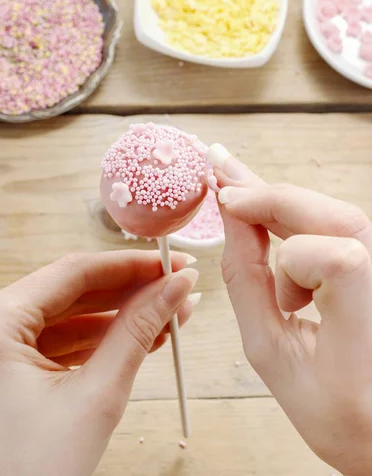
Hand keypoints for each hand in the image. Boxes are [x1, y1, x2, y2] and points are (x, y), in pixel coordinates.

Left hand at [0, 251, 197, 475]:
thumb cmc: (31, 474)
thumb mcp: (97, 396)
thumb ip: (138, 330)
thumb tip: (176, 287)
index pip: (75, 272)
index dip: (132, 264)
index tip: (173, 262)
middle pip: (73, 291)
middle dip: (131, 290)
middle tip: (177, 284)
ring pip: (70, 315)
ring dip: (120, 316)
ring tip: (170, 314)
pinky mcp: (8, 368)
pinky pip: (60, 341)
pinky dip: (100, 340)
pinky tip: (141, 337)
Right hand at [208, 143, 371, 475]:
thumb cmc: (332, 408)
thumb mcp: (270, 352)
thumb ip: (247, 281)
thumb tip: (231, 220)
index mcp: (365, 322)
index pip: (331, 256)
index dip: (276, 221)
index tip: (226, 201)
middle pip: (329, 214)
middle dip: (267, 193)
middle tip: (220, 170)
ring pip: (330, 214)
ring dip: (278, 203)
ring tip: (234, 192)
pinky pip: (333, 228)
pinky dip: (294, 219)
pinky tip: (264, 216)